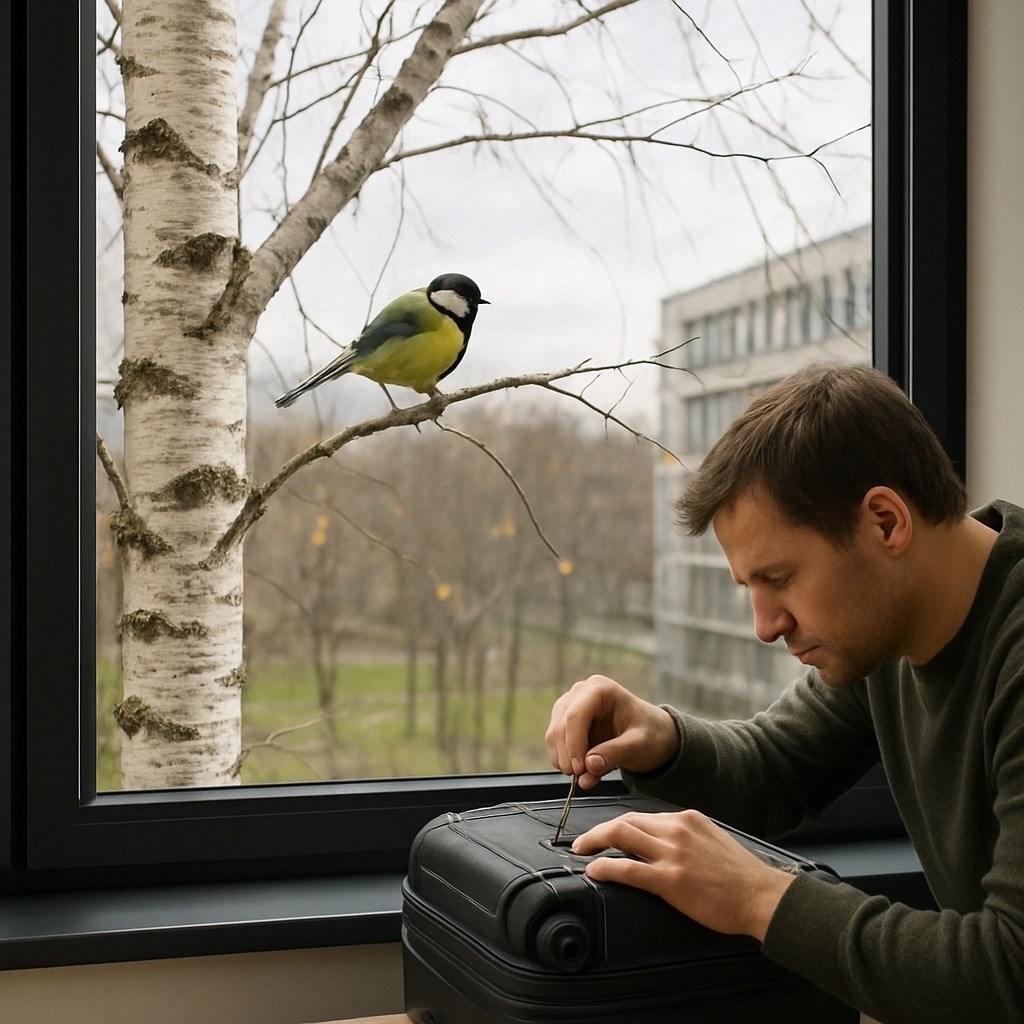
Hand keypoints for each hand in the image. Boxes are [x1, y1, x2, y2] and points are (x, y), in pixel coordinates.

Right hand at [545, 675, 679, 788]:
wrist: (653, 735)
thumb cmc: (650, 733)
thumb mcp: (639, 745)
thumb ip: (614, 754)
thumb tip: (588, 766)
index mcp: (600, 689)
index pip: (575, 715)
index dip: (573, 744)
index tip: (579, 769)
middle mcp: (581, 693)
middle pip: (560, 726)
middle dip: (568, 756)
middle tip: (582, 778)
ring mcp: (570, 706)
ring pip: (554, 736)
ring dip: (565, 760)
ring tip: (587, 776)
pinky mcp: (566, 722)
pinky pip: (557, 744)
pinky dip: (566, 761)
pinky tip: (585, 771)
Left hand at [572, 809, 795, 940]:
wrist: (761, 896)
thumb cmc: (740, 876)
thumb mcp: (712, 840)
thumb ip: (687, 837)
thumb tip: (662, 843)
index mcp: (687, 819)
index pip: (643, 816)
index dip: (619, 825)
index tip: (607, 834)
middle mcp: (677, 829)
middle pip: (626, 820)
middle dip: (600, 829)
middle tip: (583, 842)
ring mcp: (672, 853)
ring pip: (621, 835)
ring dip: (595, 842)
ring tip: (582, 851)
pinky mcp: (670, 879)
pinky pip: (627, 868)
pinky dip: (605, 867)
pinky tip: (594, 871)